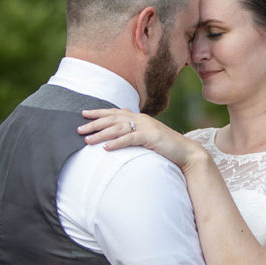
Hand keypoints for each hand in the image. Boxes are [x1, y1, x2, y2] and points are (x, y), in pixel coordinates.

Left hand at [78, 108, 202, 171]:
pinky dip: (117, 143)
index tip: (83, 114)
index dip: (98, 112)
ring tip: (87, 140)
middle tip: (79, 129)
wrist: (186, 152)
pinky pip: (130, 139)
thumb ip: (137, 126)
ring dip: (101, 134)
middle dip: (94, 123)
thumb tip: (126, 117)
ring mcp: (146, 127)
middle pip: (113, 118)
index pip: (115, 112)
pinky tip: (106, 148)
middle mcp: (141, 119)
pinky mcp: (150, 137)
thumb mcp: (149, 134)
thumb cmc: (166, 145)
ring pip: (118, 128)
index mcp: (139, 117)